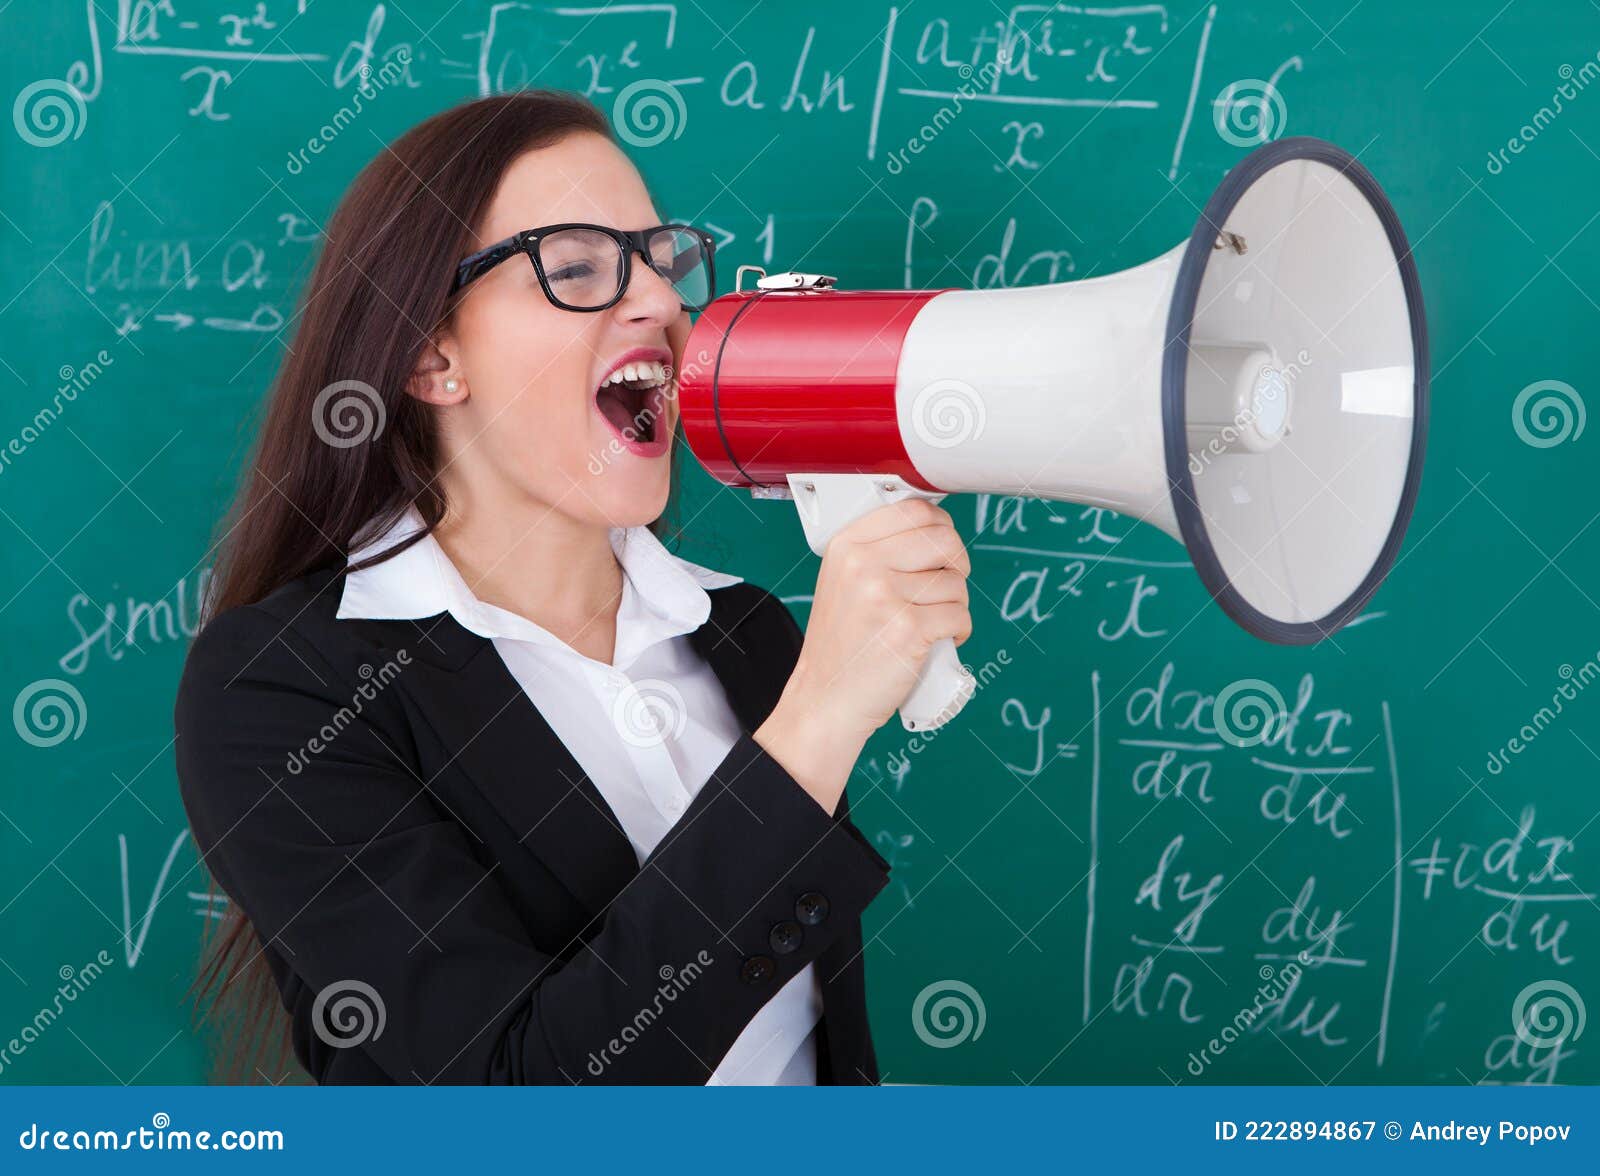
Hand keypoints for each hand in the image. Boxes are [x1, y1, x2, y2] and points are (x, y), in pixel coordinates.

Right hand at [754, 498, 970, 812]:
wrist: (826, 699)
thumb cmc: (842, 646)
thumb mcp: (843, 583)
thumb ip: (879, 552)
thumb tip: (936, 530)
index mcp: (848, 546)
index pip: (915, 510)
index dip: (940, 528)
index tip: (942, 549)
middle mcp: (864, 564)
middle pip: (944, 541)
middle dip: (956, 565)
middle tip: (946, 587)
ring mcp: (886, 595)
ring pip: (956, 583)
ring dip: (955, 606)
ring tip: (930, 624)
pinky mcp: (909, 628)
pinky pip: (960, 616)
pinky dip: (958, 632)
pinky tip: (937, 641)